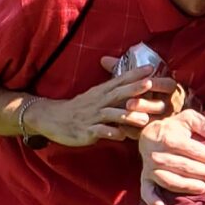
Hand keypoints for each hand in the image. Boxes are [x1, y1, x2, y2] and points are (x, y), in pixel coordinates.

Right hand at [22, 57, 175, 147]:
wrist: (53, 118)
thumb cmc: (80, 109)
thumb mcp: (97, 96)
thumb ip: (115, 92)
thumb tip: (136, 87)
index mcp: (102, 92)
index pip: (120, 80)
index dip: (135, 74)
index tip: (152, 68)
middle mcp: (98, 102)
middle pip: (118, 94)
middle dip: (134, 88)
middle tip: (150, 83)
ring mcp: (92, 116)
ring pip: (111, 114)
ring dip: (127, 116)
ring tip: (144, 119)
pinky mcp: (86, 130)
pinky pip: (99, 131)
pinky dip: (109, 133)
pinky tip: (120, 136)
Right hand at [141, 108, 204, 198]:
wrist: (148, 134)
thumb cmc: (172, 128)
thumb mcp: (187, 118)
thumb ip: (203, 123)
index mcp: (168, 138)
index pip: (193, 150)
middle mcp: (157, 154)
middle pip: (185, 167)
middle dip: (204, 173)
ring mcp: (150, 168)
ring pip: (171, 181)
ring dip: (188, 186)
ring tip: (203, 188)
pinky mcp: (145, 178)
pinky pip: (146, 191)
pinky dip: (152, 200)